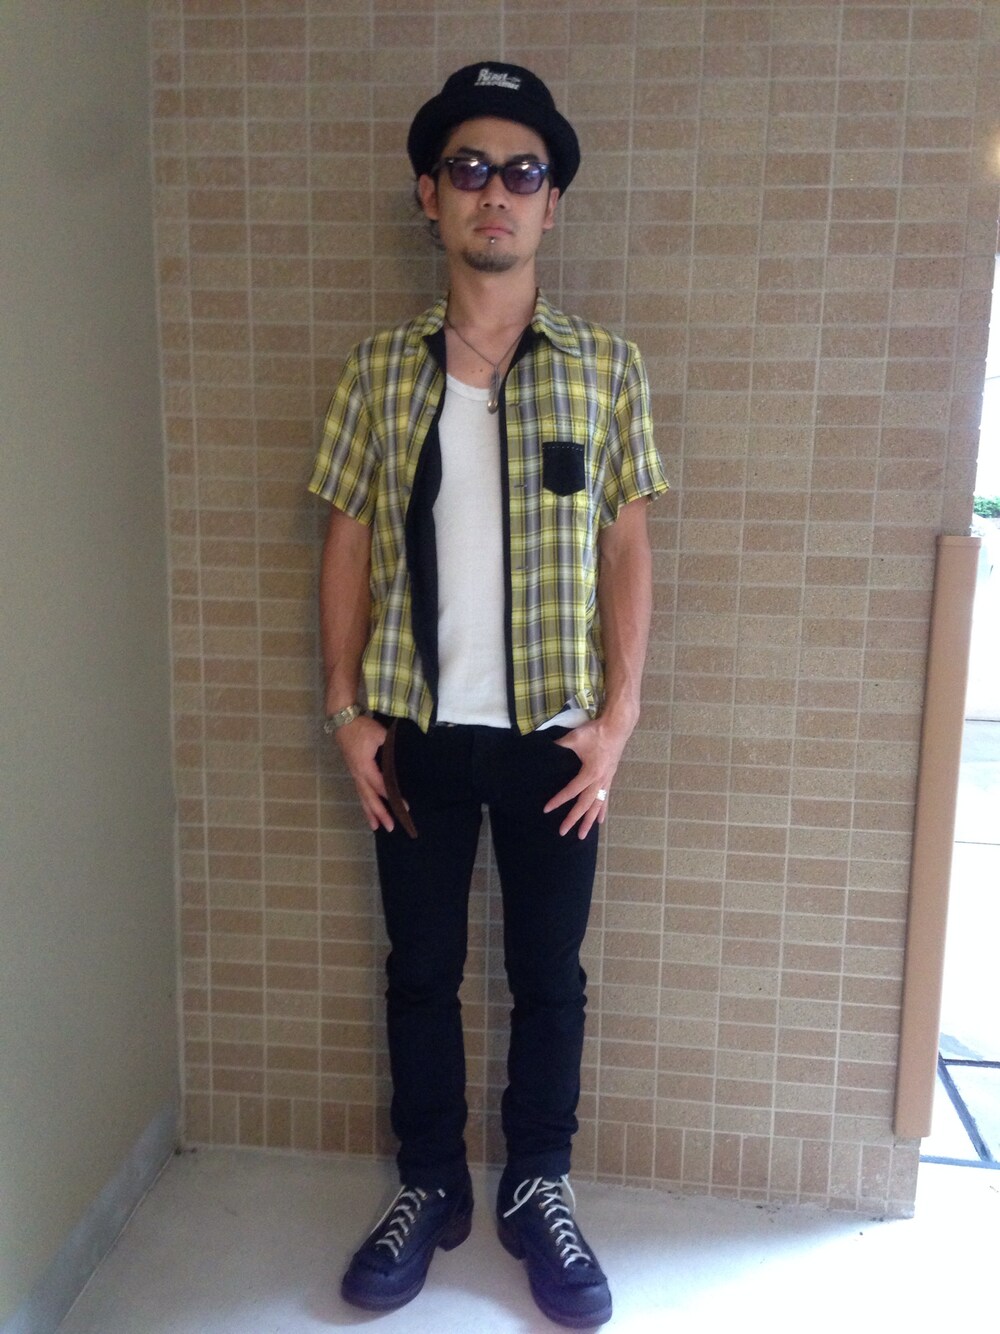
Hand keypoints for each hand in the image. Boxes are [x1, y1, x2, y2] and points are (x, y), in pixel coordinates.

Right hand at [332, 713, 392, 832]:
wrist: (342, 721)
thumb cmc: (361, 727)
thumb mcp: (380, 734)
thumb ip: (391, 747)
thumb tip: (403, 757)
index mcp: (365, 766)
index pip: (381, 786)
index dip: (392, 797)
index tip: (405, 806)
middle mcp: (358, 774)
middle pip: (369, 798)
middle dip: (380, 813)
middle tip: (390, 827)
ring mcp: (355, 774)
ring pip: (363, 797)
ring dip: (370, 812)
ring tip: (377, 827)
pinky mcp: (354, 772)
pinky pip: (360, 791)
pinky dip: (365, 803)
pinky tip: (369, 810)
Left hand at [543, 715, 631, 838]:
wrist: (617, 728)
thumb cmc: (596, 733)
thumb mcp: (574, 738)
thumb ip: (559, 745)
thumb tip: (544, 749)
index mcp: (590, 773)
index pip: (571, 791)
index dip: (558, 800)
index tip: (547, 809)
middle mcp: (599, 781)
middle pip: (585, 805)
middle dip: (573, 819)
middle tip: (562, 832)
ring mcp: (606, 781)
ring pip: (597, 806)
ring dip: (589, 821)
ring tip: (582, 835)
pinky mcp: (609, 779)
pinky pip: (605, 799)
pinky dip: (602, 811)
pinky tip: (599, 821)